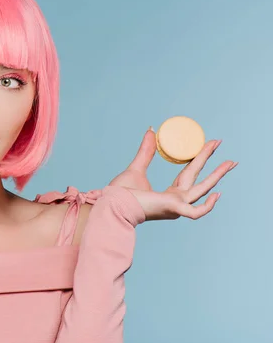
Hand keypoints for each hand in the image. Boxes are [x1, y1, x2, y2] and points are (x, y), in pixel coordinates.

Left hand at [109, 128, 236, 220]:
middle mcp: (176, 201)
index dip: (199, 159)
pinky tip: (216, 194)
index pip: (189, 174)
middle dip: (214, 164)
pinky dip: (207, 206)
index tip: (210, 144)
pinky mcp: (172, 209)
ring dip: (217, 176)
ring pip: (202, 190)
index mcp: (170, 194)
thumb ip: (146, 151)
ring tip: (230, 162)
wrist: (111, 204)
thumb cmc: (121, 193)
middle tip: (221, 145)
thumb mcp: (136, 167)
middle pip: (199, 179)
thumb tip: (151, 130)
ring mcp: (176, 206)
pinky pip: (195, 212)